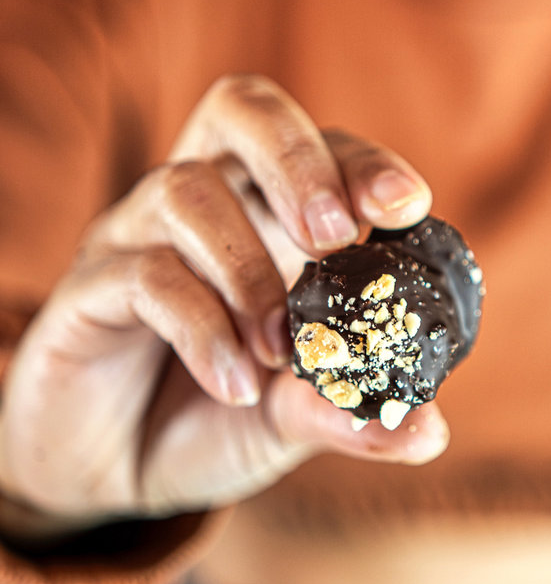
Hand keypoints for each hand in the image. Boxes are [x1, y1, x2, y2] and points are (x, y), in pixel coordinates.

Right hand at [0, 76, 449, 529]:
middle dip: (297, 162)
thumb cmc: (210, 421)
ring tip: (279, 349)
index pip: (315, 145)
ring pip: (185, 191)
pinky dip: (202, 327)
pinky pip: (143, 274)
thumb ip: (348, 414)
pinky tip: (235, 383)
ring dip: (248, 268)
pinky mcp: (87, 289)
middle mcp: (201, 208)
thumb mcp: (289, 423)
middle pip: (239, 111)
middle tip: (334, 239)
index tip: (407, 206)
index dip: (360, 161)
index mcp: (263, 216)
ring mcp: (135, 238)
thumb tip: (430, 430)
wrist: (113, 472)